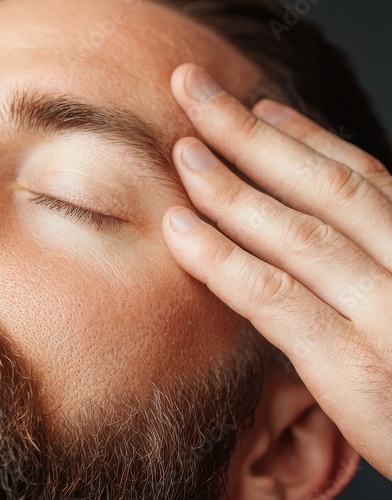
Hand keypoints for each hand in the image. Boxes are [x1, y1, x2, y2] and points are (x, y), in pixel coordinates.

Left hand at [162, 63, 391, 479]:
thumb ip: (380, 270)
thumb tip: (332, 240)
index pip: (362, 178)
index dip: (305, 138)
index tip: (258, 107)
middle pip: (322, 185)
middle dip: (249, 132)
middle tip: (193, 89)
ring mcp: (386, 312)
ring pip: (294, 231)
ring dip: (228, 185)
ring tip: (180, 150)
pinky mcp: (351, 363)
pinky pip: (273, 298)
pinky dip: (220, 258)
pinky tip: (176, 229)